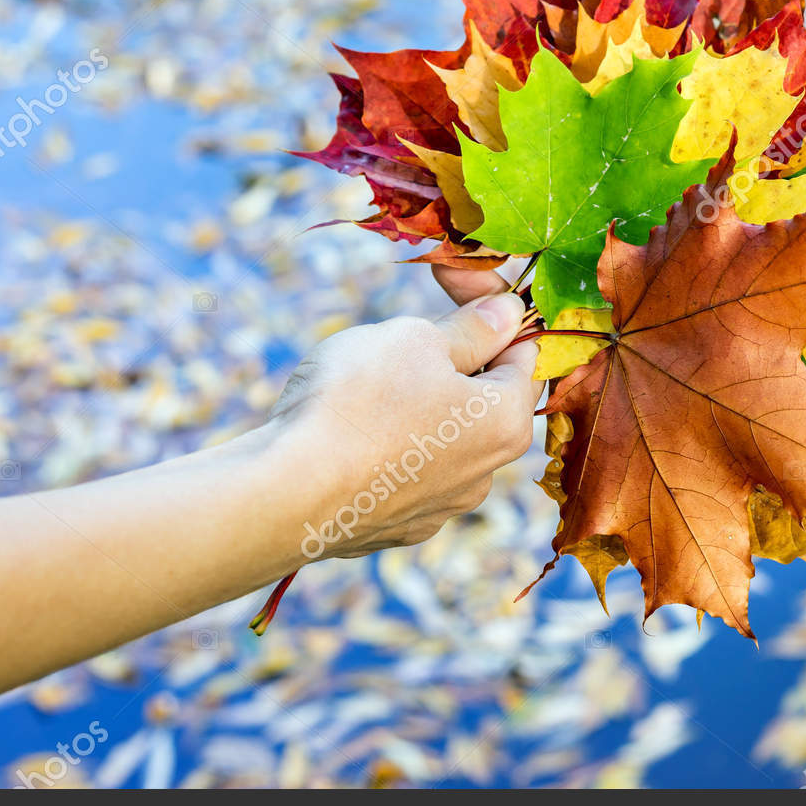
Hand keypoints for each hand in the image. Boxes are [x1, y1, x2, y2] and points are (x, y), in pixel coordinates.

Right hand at [265, 267, 539, 561]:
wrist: (281, 496)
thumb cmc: (358, 403)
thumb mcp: (417, 339)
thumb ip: (472, 328)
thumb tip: (509, 315)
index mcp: (506, 422)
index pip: (524, 350)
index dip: (489, 307)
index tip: (449, 277)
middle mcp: (484, 474)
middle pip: (482, 396)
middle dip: (450, 356)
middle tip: (398, 331)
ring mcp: (438, 507)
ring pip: (440, 434)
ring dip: (415, 401)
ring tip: (361, 382)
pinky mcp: (393, 528)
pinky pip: (401, 470)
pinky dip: (384, 445)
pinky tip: (343, 431)